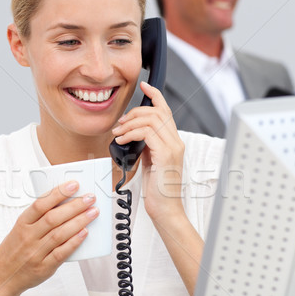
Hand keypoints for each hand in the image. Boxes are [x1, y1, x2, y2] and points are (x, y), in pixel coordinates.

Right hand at [0, 180, 98, 295]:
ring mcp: (36, 253)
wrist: (3, 276)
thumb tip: (65, 202)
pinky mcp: (44, 267)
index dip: (58, 193)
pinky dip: (74, 242)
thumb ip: (39, 217)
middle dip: (74, 206)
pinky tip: (84, 233)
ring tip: (93, 212)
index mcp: (22, 223)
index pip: (40, 204)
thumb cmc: (15, 249)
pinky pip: (61, 253)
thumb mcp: (20, 228)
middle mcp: (28, 237)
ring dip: (79, 221)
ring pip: (60, 234)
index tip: (73, 185)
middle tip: (90, 198)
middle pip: (53, 218)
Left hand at [112, 81, 184, 220]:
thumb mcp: (150, 162)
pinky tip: (122, 141)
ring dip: (130, 123)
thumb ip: (146, 146)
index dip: (155, 95)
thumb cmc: (158, 191)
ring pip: (151, 119)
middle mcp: (176, 141)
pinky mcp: (166, 155)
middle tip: (120, 125)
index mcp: (173, 141)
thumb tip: (133, 134)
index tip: (144, 86)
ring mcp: (173, 147)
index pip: (166, 110)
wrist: (166, 210)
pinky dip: (131, 133)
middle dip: (134, 113)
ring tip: (118, 134)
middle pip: (157, 111)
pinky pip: (147, 132)